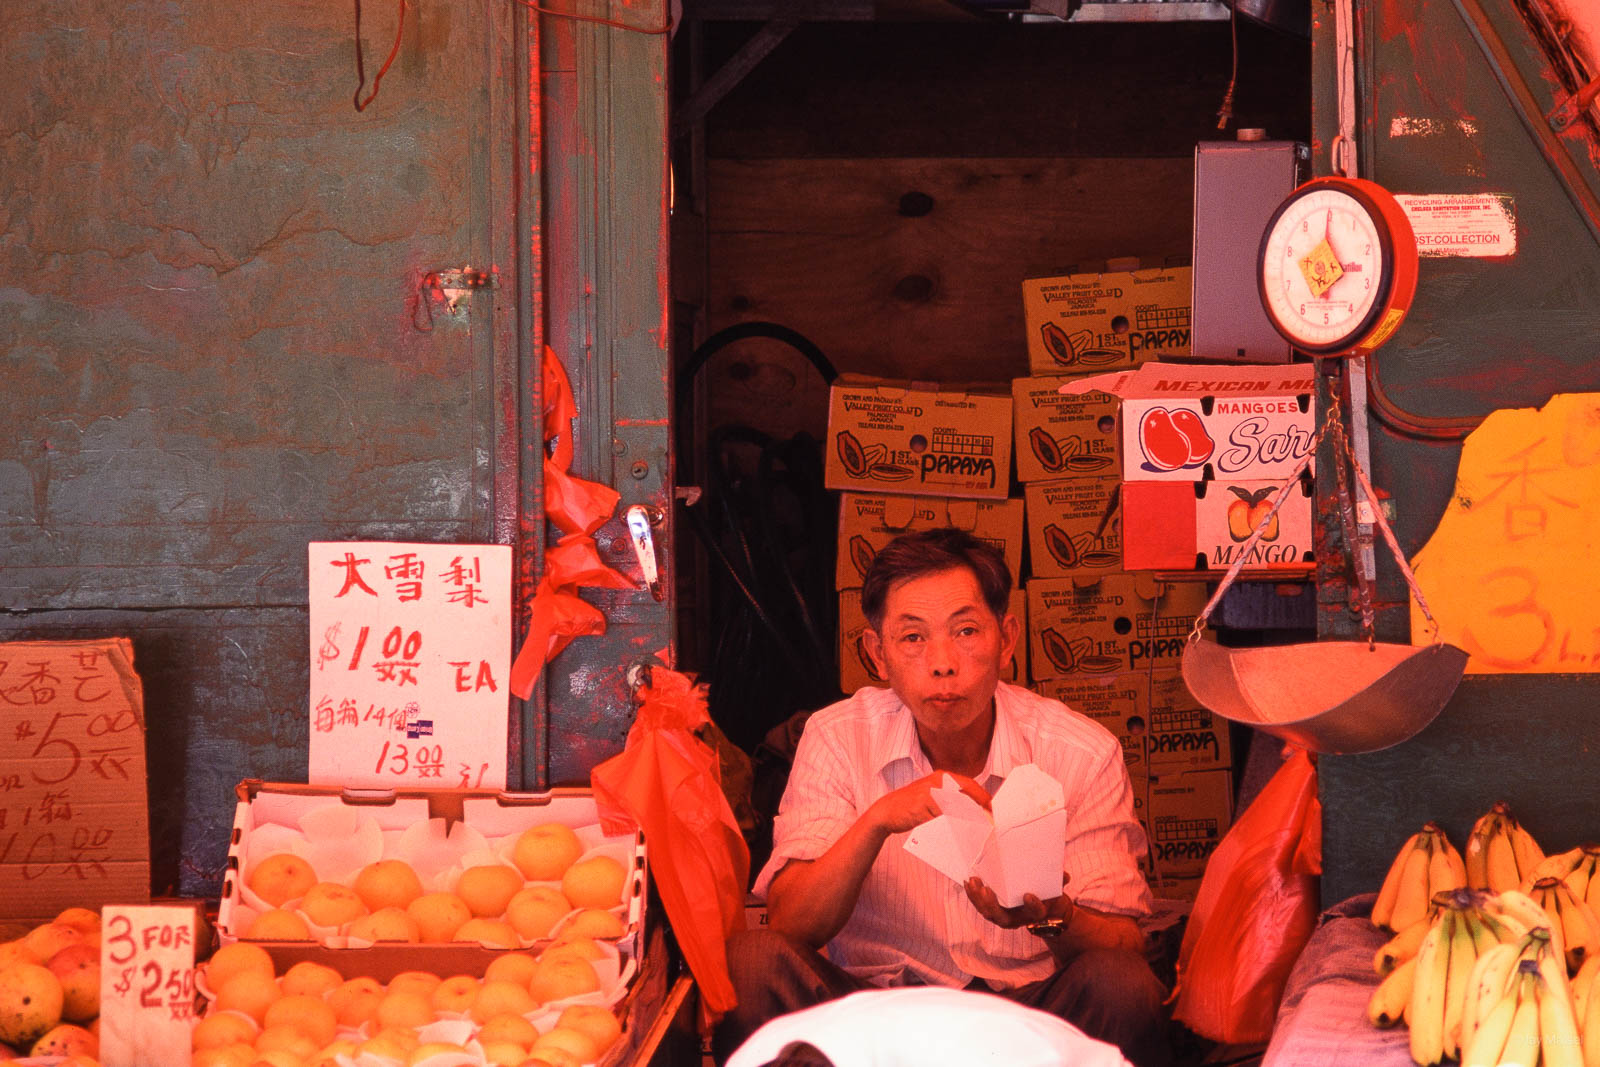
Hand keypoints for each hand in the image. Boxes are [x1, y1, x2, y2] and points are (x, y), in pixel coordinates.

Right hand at [866, 771, 989, 835]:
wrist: (887, 811)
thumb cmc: (913, 805)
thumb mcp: (933, 797)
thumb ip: (951, 799)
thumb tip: (975, 810)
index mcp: (942, 777)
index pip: (970, 785)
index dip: (984, 798)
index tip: (993, 811)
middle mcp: (938, 781)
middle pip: (967, 796)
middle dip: (979, 810)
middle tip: (989, 823)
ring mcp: (931, 792)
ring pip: (957, 808)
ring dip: (968, 820)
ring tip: (976, 831)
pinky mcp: (924, 806)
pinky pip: (944, 817)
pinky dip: (953, 825)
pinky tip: (957, 833)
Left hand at [964, 874, 1074, 930]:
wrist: (1039, 909)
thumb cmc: (1047, 896)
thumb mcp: (1056, 891)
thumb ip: (1059, 883)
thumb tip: (1065, 876)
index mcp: (1036, 914)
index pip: (1036, 913)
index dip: (1033, 906)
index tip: (1029, 895)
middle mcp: (1017, 920)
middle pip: (1002, 917)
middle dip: (992, 905)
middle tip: (987, 890)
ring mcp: (1003, 916)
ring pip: (987, 912)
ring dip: (978, 899)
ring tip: (973, 882)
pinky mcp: (992, 910)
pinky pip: (980, 906)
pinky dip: (973, 895)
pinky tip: (968, 882)